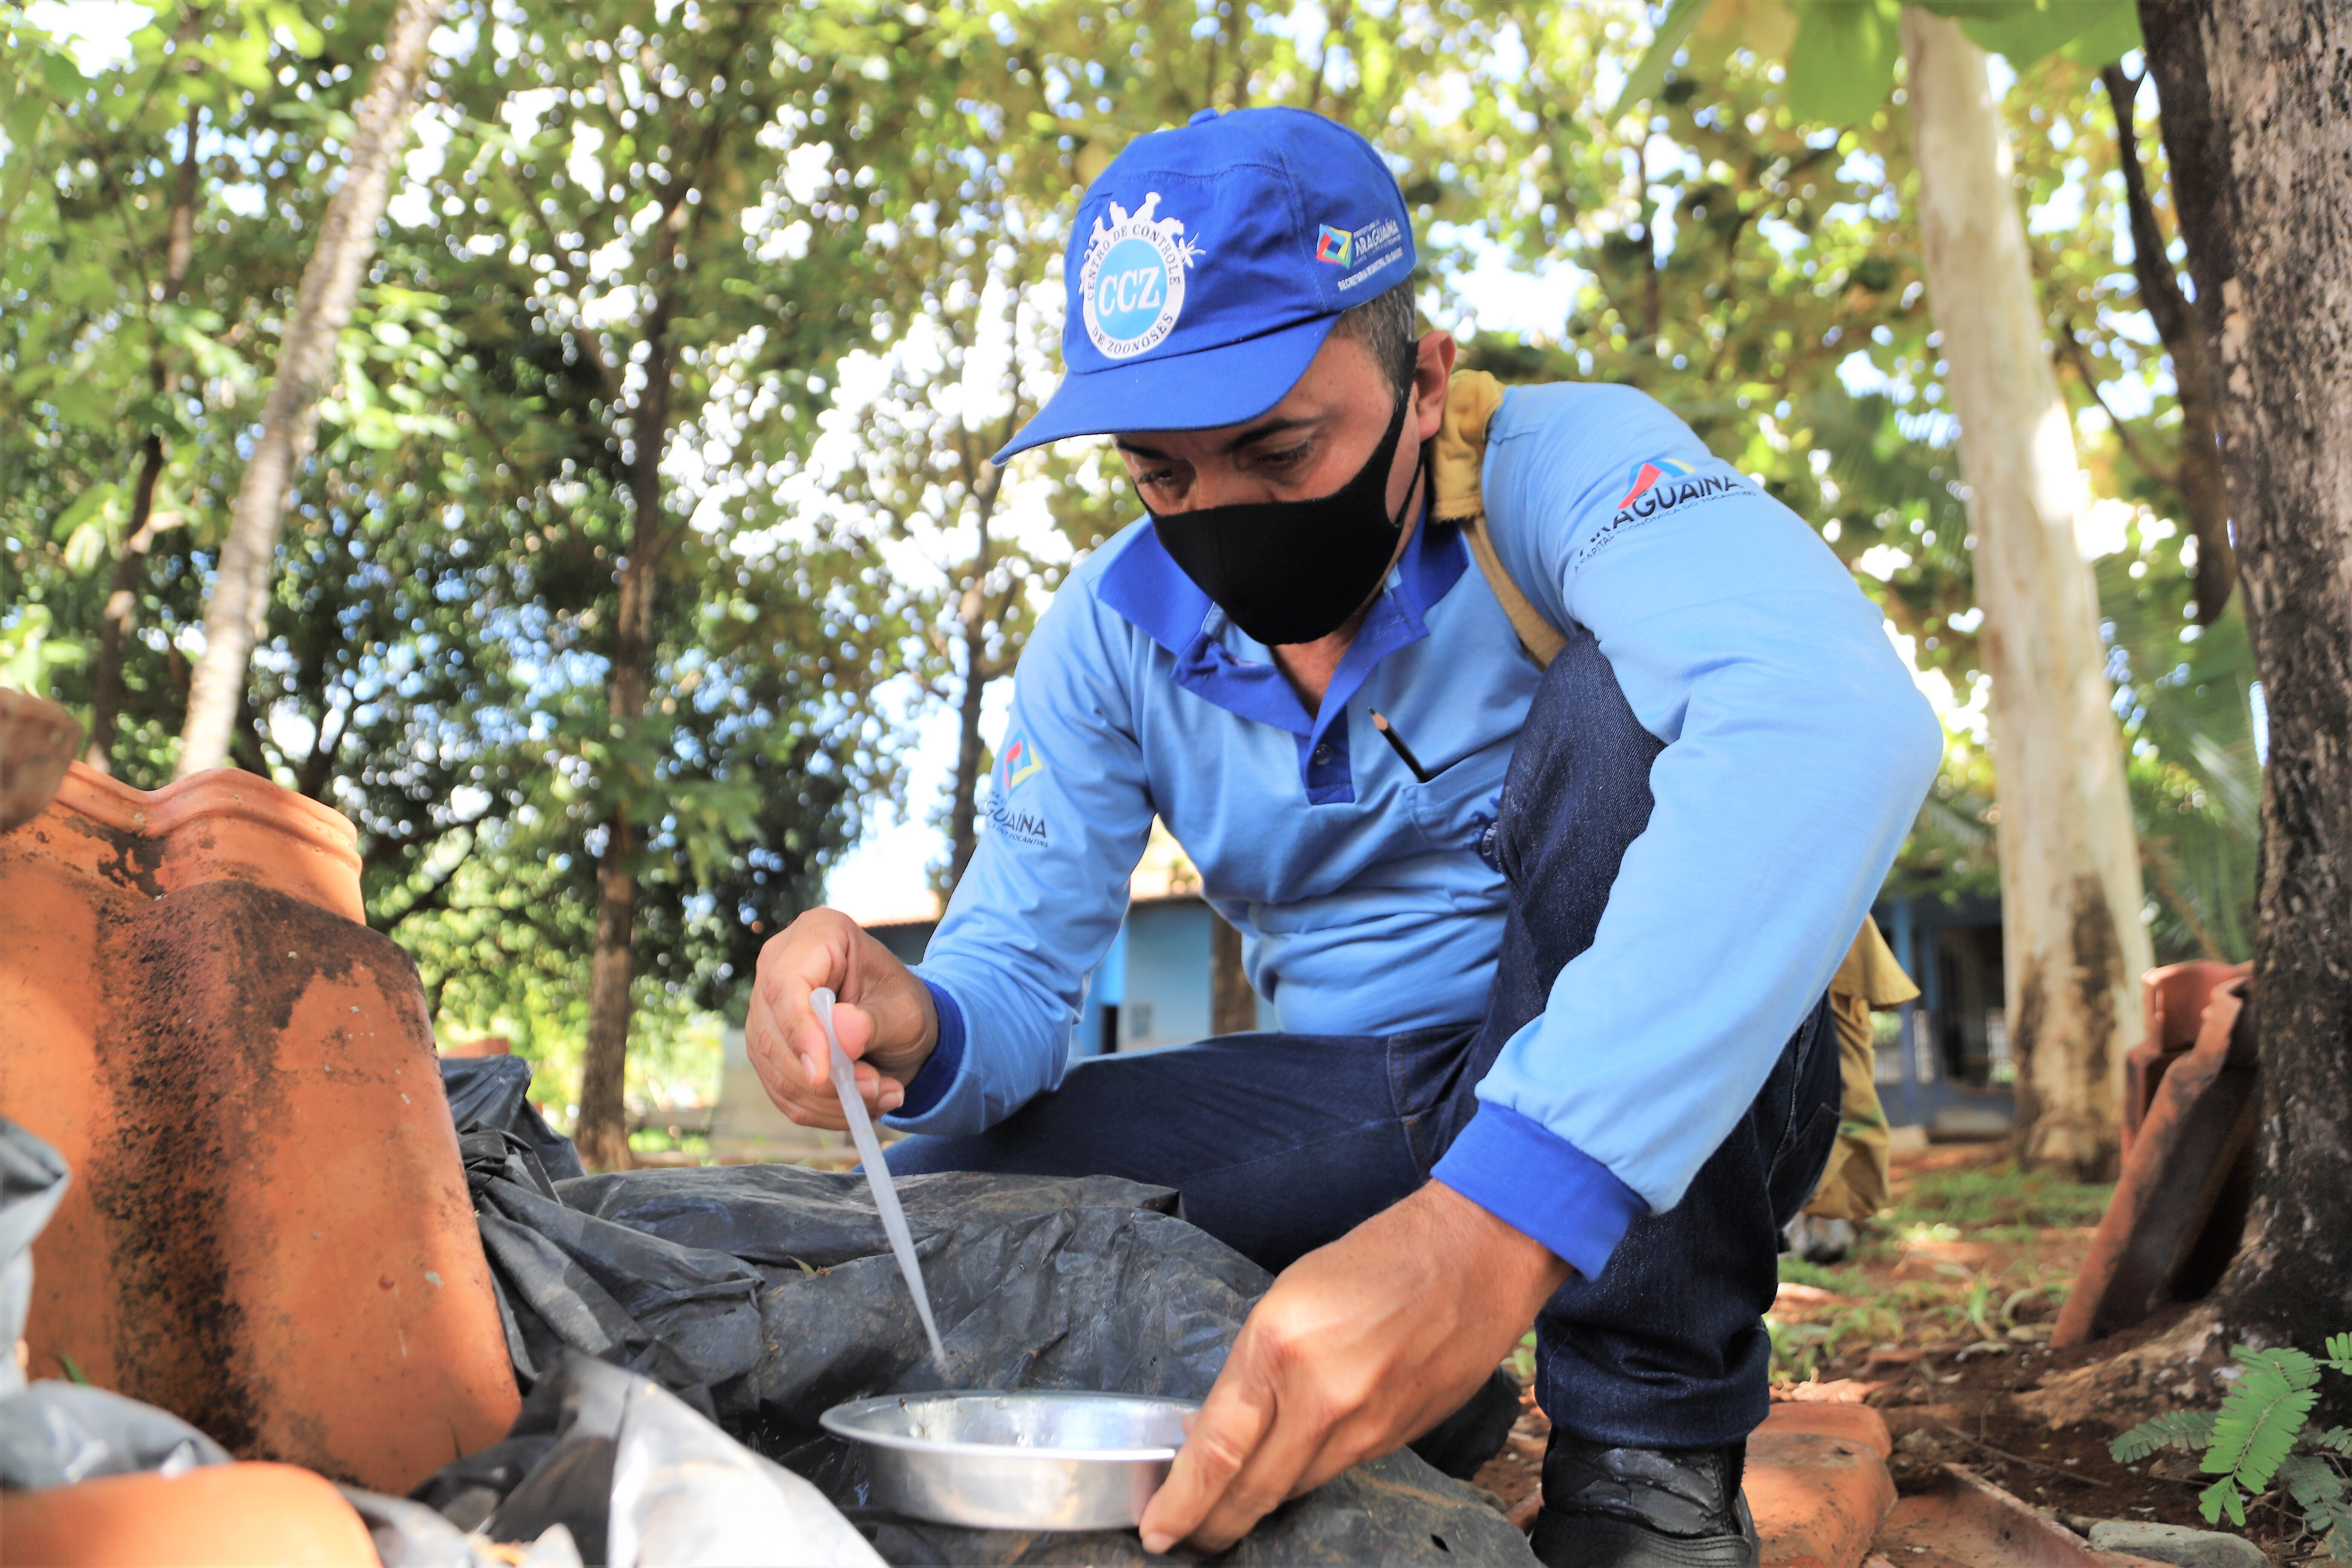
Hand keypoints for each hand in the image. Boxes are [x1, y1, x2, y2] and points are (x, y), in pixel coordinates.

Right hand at [746, 908, 938, 1129]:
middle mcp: (779, 965)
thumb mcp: (906, 1012)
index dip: (800, 1032)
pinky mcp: (768, 1047)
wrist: (902, 1026)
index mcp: (817, 934)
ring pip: (775, 1068)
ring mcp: (767, 1009)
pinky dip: (820, 1108)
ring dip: (827, 1098)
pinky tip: (859, 1103)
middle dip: (823, 1077)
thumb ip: (874, 1023)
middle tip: (876, 1089)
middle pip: (772, 1032)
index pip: (786, 985)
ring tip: (881, 1095)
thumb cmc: (904, 1006)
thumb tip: (841, 1036)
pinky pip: (781, 1090)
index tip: (823, 1074)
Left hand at [1138, 1181, 1569, 1554]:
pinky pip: (1334, 1473)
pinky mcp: (1396, 1440)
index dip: (1180, 1502)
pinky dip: (1302, 1480)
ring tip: (1224, 1513)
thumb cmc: (1376, 1259)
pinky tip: (1286, 1473)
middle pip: (1251, 1491)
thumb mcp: (1289, 1298)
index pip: (1215, 1449)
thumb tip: (1213, 1429)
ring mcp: (1364, 1425)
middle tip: (1181, 1539)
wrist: (1475, 1255)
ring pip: (1293, 1490)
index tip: (1155, 1529)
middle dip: (1210, 1527)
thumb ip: (1252, 1368)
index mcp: (1278, 1345)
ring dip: (1255, 1508)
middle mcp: (1319, 1396)